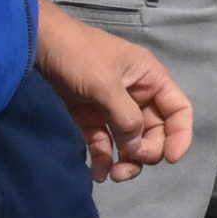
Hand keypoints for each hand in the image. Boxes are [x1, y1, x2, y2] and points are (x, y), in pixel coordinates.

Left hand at [37, 4, 194, 179]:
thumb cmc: (78, 55)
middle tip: (128, 164)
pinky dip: (104, 159)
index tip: (171, 158)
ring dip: (126, 161)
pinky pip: (104, 143)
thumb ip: (126, 117)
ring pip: (130, 141)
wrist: (36, 43)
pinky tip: (98, 174)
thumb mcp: (105, 83)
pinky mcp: (89, 117)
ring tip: (113, 175)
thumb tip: (137, 147)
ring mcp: (112, 107)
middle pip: (154, 132)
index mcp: (149, 79)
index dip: (180, 135)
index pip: (178, 110)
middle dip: (146, 152)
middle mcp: (136, 94)